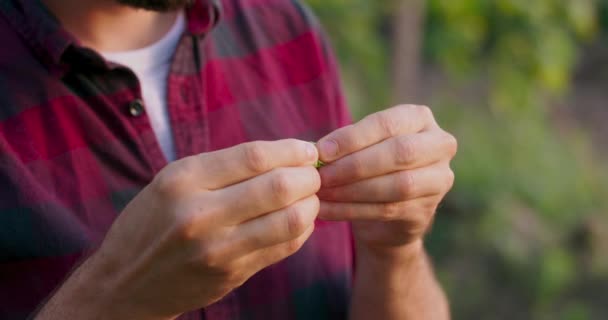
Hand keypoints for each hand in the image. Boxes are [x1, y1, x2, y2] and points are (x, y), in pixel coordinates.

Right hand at [38, 140, 320, 319]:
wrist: (125, 282)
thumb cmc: (153, 222)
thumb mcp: (174, 181)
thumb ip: (224, 167)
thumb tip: (286, 154)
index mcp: (183, 180)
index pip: (255, 157)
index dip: (292, 150)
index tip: (307, 150)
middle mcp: (200, 214)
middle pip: (279, 187)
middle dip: (308, 177)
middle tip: (312, 175)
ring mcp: (217, 249)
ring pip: (289, 220)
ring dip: (310, 205)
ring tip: (308, 198)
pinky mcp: (231, 274)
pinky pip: (284, 248)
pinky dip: (301, 231)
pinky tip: (297, 221)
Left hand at [315, 105, 456, 255]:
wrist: (390, 210)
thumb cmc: (371, 164)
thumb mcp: (363, 145)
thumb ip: (347, 143)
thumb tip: (318, 151)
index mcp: (420, 119)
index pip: (387, 124)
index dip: (353, 138)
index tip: (321, 151)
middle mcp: (439, 146)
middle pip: (400, 152)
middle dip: (355, 165)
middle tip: (321, 176)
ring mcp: (439, 180)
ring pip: (397, 186)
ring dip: (352, 191)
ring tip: (321, 194)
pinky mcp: (426, 210)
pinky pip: (388, 210)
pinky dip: (351, 211)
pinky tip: (326, 210)